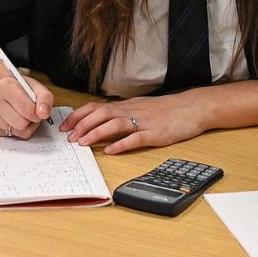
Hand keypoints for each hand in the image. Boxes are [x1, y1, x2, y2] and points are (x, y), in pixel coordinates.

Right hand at [0, 71, 52, 138]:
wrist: (5, 91)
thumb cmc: (22, 89)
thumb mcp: (37, 88)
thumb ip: (45, 98)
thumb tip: (43, 113)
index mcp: (5, 85)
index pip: (28, 110)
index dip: (37, 112)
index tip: (37, 107)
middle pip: (22, 123)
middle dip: (30, 119)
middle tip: (30, 111)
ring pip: (18, 131)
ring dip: (26, 126)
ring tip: (23, 115)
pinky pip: (13, 136)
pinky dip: (18, 131)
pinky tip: (15, 120)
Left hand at [65, 94, 206, 154]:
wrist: (192, 108)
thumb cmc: (167, 110)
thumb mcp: (140, 108)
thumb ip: (122, 114)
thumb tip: (101, 121)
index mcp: (127, 106)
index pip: (96, 107)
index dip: (79, 116)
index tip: (65, 125)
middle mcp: (132, 111)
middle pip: (102, 113)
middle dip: (82, 124)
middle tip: (69, 137)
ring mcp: (143, 122)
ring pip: (115, 124)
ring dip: (96, 133)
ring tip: (83, 143)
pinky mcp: (155, 134)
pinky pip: (136, 138)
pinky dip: (121, 144)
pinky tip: (111, 151)